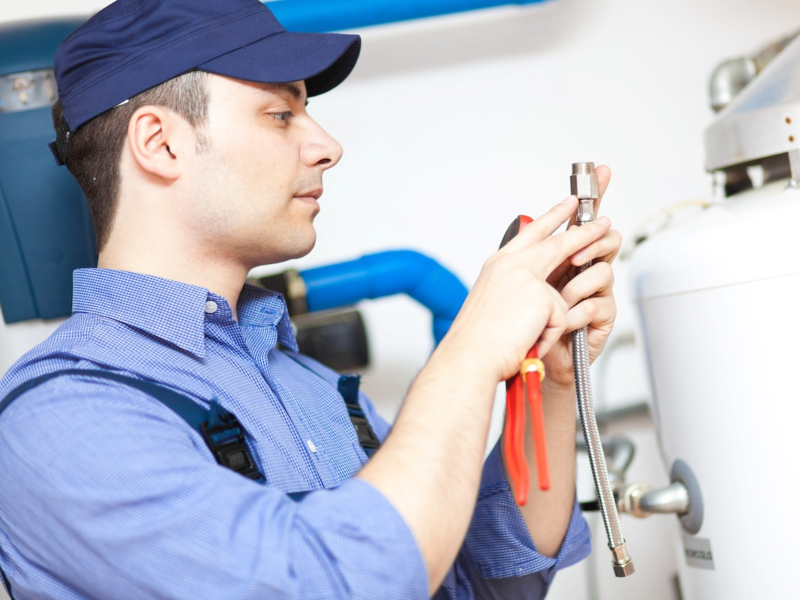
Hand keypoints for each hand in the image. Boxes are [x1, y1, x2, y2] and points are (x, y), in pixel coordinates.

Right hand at [440, 196, 612, 383]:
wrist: (470, 355)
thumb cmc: (477, 339)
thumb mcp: (492, 303)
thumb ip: (514, 288)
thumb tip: (537, 291)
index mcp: (497, 264)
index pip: (529, 233)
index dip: (550, 218)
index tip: (567, 205)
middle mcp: (511, 264)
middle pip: (556, 242)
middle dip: (584, 231)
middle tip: (603, 221)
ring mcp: (527, 276)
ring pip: (564, 287)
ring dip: (563, 300)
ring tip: (549, 309)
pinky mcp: (543, 296)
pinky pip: (561, 316)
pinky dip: (549, 333)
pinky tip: (530, 339)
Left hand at [542, 165, 621, 387]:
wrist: (527, 360)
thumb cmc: (523, 322)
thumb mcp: (520, 280)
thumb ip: (531, 252)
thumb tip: (528, 222)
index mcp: (562, 256)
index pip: (581, 220)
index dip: (593, 196)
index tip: (600, 171)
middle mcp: (583, 270)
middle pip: (606, 238)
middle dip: (592, 242)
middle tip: (575, 256)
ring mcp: (595, 292)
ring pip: (603, 271)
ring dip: (575, 288)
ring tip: (557, 305)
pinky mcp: (602, 318)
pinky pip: (597, 304)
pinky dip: (575, 315)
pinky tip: (562, 324)